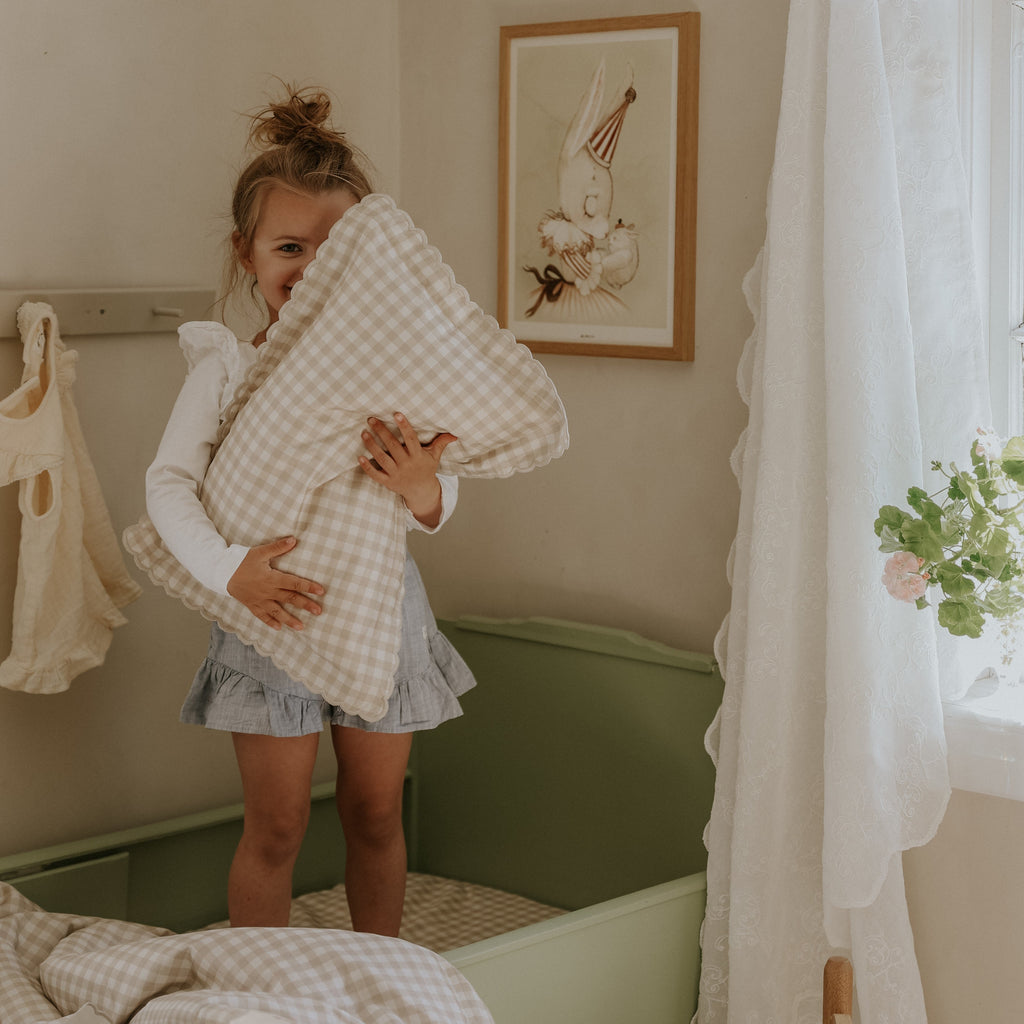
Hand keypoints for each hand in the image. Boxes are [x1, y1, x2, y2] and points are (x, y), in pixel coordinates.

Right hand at [226, 536, 324, 629]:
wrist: (221, 572)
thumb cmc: (241, 561)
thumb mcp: (260, 552)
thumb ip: (277, 547)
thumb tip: (294, 540)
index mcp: (272, 578)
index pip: (294, 583)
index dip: (308, 587)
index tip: (321, 591)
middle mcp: (267, 591)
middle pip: (290, 599)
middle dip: (305, 605)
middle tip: (319, 611)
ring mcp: (259, 600)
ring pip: (277, 612)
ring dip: (290, 620)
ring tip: (301, 627)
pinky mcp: (251, 604)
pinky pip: (262, 615)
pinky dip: (270, 622)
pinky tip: (278, 628)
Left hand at [358, 412, 456, 528]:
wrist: (421, 492)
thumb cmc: (426, 470)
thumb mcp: (435, 456)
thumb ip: (441, 443)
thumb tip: (454, 434)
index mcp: (417, 456)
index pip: (411, 439)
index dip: (404, 426)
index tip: (397, 414)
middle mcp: (406, 464)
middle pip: (393, 446)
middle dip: (381, 432)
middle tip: (371, 419)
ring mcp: (396, 474)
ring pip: (382, 458)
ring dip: (372, 446)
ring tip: (364, 433)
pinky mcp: (388, 482)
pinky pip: (376, 475)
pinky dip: (367, 467)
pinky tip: (359, 457)